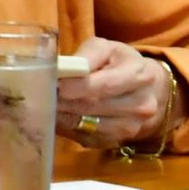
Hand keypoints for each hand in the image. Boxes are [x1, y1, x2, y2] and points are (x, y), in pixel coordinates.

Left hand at [58, 38, 181, 149]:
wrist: (147, 89)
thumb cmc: (119, 63)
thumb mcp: (106, 49)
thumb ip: (87, 56)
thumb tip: (63, 68)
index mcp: (140, 75)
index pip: (105, 85)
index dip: (76, 86)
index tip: (54, 83)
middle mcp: (142, 104)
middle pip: (94, 106)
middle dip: (63, 100)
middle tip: (41, 93)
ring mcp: (133, 126)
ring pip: (90, 125)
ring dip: (63, 115)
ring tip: (46, 103)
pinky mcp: (119, 140)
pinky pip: (88, 137)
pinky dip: (70, 127)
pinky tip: (58, 115)